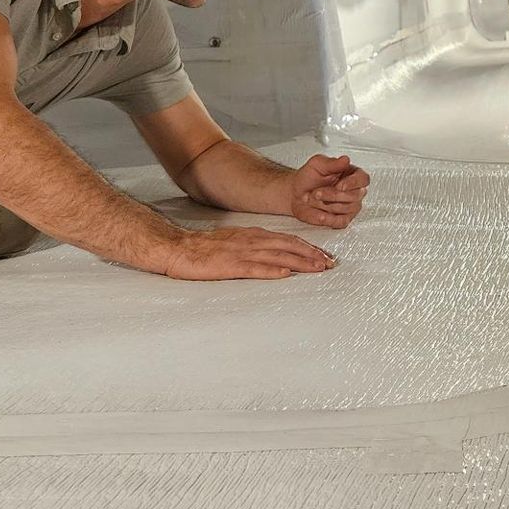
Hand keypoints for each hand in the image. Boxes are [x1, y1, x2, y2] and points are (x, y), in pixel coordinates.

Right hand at [160, 226, 335, 280]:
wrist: (178, 248)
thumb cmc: (204, 248)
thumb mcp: (234, 241)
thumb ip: (254, 245)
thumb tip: (275, 254)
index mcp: (253, 235)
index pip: (287, 239)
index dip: (308, 247)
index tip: (323, 255)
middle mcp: (251, 241)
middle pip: (288, 245)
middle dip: (312, 254)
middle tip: (330, 263)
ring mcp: (241, 253)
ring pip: (278, 256)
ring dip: (300, 262)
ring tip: (318, 268)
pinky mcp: (230, 265)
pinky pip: (255, 268)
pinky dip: (273, 270)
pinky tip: (286, 273)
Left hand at [288, 154, 369, 228]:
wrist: (296, 193)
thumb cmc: (308, 177)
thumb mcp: (317, 164)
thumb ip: (332, 163)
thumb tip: (345, 160)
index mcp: (351, 174)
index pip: (363, 179)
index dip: (353, 183)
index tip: (340, 186)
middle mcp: (354, 191)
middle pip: (355, 195)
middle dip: (333, 195)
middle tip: (317, 192)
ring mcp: (350, 206)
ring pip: (347, 208)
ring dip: (327, 205)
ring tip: (314, 199)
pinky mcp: (343, 219)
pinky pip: (341, 222)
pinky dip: (329, 218)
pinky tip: (320, 213)